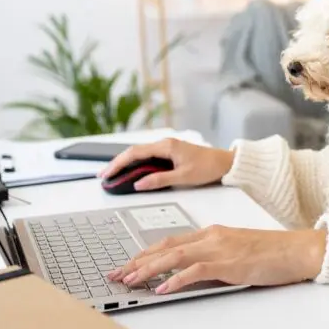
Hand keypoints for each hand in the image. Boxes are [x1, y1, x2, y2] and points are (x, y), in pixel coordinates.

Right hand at [96, 138, 234, 190]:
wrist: (225, 163)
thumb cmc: (208, 167)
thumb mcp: (183, 177)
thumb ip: (159, 180)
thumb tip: (138, 183)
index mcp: (166, 146)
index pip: (135, 153)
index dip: (118, 163)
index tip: (107, 173)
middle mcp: (164, 144)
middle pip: (133, 152)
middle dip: (117, 163)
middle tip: (103, 176)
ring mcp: (166, 148)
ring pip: (140, 154)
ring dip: (125, 164)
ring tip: (112, 175)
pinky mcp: (169, 154)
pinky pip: (148, 157)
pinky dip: (136, 164)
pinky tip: (130, 172)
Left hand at [108, 225, 327, 293]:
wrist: (296, 250)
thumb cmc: (270, 252)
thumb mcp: (235, 252)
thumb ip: (212, 258)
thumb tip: (189, 275)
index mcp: (212, 232)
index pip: (170, 240)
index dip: (145, 252)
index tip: (128, 263)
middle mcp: (211, 236)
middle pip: (165, 246)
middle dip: (137, 261)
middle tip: (117, 273)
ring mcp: (219, 248)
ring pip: (174, 256)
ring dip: (148, 269)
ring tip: (130, 280)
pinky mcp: (229, 263)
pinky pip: (195, 271)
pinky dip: (176, 279)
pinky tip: (162, 288)